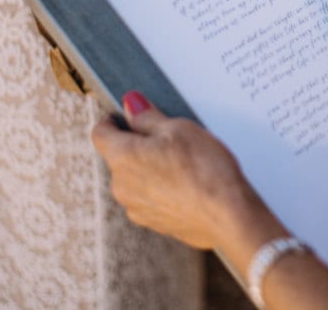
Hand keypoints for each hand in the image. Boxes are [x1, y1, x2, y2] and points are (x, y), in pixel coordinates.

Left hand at [92, 92, 282, 251]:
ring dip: (152, 168)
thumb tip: (131, 104)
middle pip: (120, 157)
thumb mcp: (179, 129)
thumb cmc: (204, 169)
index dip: (114, 120)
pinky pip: (150, 198)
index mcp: (122, 157)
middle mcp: (122, 185)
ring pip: (136, 178)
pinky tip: (188, 185)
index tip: (131, 116)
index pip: (100, 133)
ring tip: (185, 164)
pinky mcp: (153, 222)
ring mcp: (136, 207)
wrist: (227, 217)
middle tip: (171, 139)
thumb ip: (148, 117)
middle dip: (139, 146)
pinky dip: (163, 189)